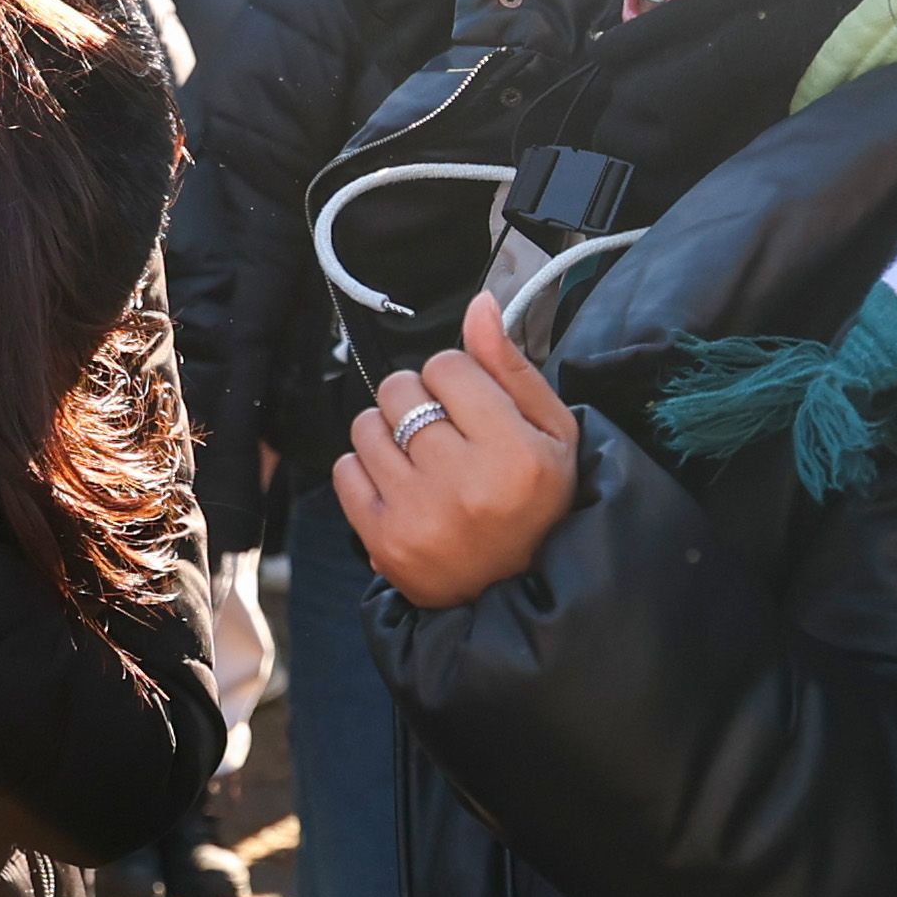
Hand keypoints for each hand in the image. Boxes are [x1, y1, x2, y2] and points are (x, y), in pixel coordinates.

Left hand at [330, 295, 577, 607]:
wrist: (517, 593)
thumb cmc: (539, 503)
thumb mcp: (551, 434)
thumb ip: (511, 367)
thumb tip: (480, 304)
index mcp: (516, 453)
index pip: (448, 366)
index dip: (455, 377)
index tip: (469, 404)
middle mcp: (465, 483)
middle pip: (401, 389)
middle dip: (418, 399)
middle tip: (443, 432)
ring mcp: (418, 515)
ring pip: (367, 425)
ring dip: (388, 431)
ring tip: (420, 458)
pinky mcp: (382, 540)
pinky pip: (345, 469)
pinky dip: (366, 468)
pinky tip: (400, 485)